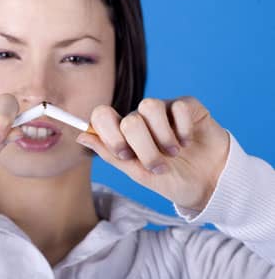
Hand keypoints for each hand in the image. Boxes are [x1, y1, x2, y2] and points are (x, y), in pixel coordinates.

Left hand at [76, 97, 229, 210]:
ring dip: (163, 137)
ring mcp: (164, 110)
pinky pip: (178, 107)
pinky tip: (189, 141)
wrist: (209, 185)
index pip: (102, 115)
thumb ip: (110, 154)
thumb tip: (80, 136)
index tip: (125, 155)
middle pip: (129, 118)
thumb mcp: (138, 174)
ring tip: (175, 153)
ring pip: (150, 106)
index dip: (108, 133)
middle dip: (144, 147)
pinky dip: (184, 129)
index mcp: (123, 133)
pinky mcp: (187, 106)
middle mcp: (141, 118)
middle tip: (159, 166)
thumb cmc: (170, 179)